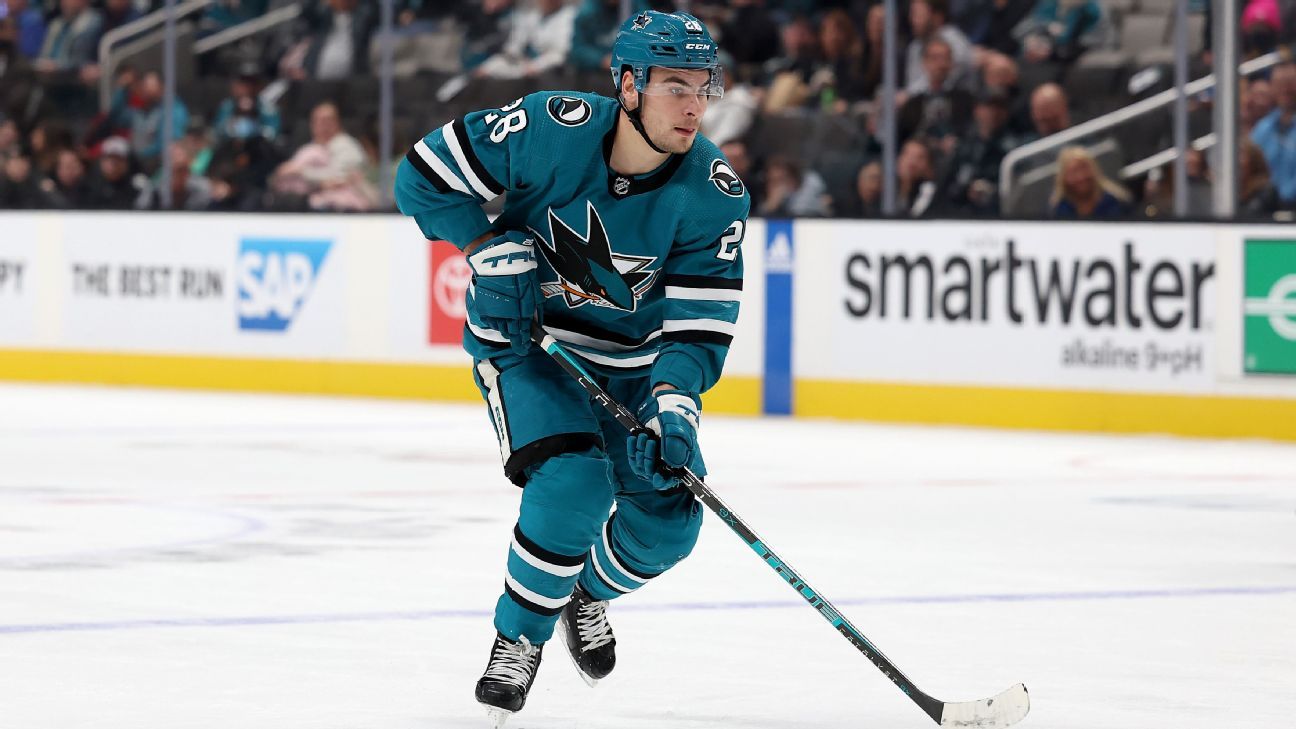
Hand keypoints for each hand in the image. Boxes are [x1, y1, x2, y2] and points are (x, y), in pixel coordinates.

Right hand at [466, 230, 541, 355]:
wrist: (497, 258)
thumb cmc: (520, 270)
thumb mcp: (533, 290)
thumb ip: (535, 309)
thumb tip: (536, 323)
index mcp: (522, 312)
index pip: (523, 336)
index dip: (523, 345)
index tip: (524, 349)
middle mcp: (507, 316)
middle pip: (511, 335)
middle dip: (515, 336)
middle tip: (519, 337)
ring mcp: (493, 312)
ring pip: (500, 328)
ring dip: (505, 327)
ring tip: (509, 319)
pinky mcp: (483, 307)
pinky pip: (490, 320)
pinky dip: (495, 319)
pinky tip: (499, 311)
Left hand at [627, 389, 700, 489]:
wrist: (667, 399)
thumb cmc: (676, 413)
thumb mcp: (677, 429)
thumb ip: (675, 447)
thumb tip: (672, 465)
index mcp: (680, 459)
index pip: (670, 479)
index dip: (663, 481)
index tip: (657, 475)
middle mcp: (667, 460)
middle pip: (653, 473)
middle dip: (648, 459)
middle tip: (650, 441)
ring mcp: (655, 454)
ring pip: (642, 465)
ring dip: (640, 451)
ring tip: (644, 435)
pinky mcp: (645, 448)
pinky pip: (634, 456)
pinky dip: (632, 449)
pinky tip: (633, 437)